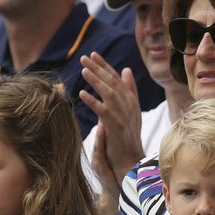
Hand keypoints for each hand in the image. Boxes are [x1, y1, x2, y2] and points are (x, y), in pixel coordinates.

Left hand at [79, 52, 144, 181]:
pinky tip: (82, 93)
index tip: (94, 55)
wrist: (132, 160)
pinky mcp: (116, 126)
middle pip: (113, 82)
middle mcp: (129, 105)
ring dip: (96, 80)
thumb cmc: (127, 137)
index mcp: (131, 100)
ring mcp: (123, 115)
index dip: (105, 66)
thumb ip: (128, 90)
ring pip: (109, 93)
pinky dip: (93, 101)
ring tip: (84, 70)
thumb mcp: (130, 110)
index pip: (117, 78)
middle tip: (85, 57)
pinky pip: (103, 110)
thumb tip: (125, 70)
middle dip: (99, 68)